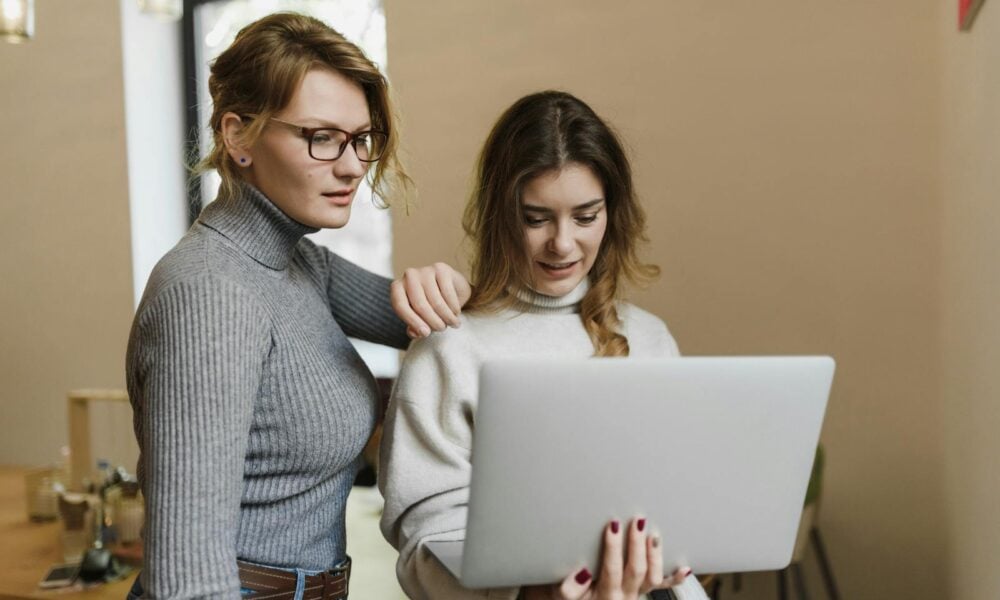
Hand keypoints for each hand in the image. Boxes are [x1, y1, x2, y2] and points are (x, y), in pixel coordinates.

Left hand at [390, 262, 471, 337]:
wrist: (452, 290)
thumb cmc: (431, 307)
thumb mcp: (420, 319)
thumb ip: (414, 328)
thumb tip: (415, 333)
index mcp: (397, 288)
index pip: (400, 306)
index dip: (413, 321)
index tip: (426, 333)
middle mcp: (409, 276)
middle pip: (419, 304)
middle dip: (433, 321)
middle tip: (442, 329)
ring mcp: (425, 270)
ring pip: (435, 301)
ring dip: (446, 317)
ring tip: (453, 324)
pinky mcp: (441, 268)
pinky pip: (448, 294)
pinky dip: (453, 307)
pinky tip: (456, 313)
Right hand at [521, 518, 692, 599]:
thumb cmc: (572, 596)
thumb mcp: (561, 593)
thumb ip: (569, 587)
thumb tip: (583, 572)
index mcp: (605, 593)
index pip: (612, 568)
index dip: (613, 547)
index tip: (613, 525)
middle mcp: (624, 595)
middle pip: (635, 569)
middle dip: (637, 543)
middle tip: (637, 521)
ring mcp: (636, 593)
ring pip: (652, 577)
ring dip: (654, 554)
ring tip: (653, 534)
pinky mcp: (643, 591)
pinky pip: (663, 586)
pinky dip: (675, 578)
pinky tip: (685, 568)